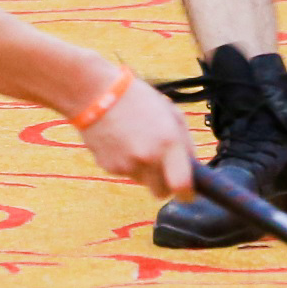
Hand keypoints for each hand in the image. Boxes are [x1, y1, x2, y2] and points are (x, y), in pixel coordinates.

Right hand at [75, 77, 194, 198]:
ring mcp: (126, 165)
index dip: (187, 194)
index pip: (181, 185)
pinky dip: (126, 162)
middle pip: (161, 192)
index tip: (187, 192)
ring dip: (144, 170)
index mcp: (168, 142)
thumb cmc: (138, 99)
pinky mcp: (108, 167)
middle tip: (162, 167)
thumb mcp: (171, 112)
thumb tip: (191, 165)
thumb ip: (185, 142)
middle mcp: (148, 158)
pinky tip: (121, 142)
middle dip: (164, 184)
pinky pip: (125, 173)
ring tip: (136, 142)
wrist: (96, 93)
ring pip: (142, 181)